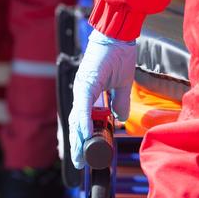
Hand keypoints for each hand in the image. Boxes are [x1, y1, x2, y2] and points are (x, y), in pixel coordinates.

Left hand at [69, 30, 135, 168]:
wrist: (118, 34)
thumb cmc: (119, 54)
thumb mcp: (122, 84)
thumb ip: (119, 102)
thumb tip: (120, 118)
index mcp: (89, 93)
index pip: (83, 120)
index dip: (82, 137)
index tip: (84, 153)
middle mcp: (82, 92)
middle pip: (76, 123)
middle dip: (77, 144)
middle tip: (78, 163)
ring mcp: (83, 87)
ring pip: (77, 118)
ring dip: (78, 138)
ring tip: (79, 156)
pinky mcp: (87, 82)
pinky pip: (84, 106)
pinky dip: (83, 121)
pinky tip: (83, 134)